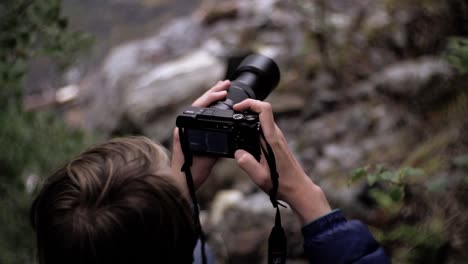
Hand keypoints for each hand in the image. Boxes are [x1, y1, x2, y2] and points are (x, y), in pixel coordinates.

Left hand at [171, 80, 229, 198]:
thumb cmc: (192, 173)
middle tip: (226, 83)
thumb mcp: (208, 158)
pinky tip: (218, 108)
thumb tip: (227, 134)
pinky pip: (201, 118)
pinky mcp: (190, 134)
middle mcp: (184, 126)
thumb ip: (217, 146)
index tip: (224, 92)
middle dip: (214, 93)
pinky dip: (210, 111)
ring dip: (212, 100)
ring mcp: (187, 130)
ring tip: (223, 90)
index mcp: (186, 128)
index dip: (213, 97)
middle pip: (200, 104)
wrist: (181, 183)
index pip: (199, 106)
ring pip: (200, 110)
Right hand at [233, 99, 330, 223]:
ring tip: (235, 125)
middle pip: (261, 112)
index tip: (237, 108)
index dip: (250, 103)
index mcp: (272, 140)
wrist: (298, 188)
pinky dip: (252, 128)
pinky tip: (244, 137)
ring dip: (249, 119)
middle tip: (232, 116)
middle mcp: (276, 135)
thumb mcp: (260, 177)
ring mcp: (277, 138)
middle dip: (246, 109)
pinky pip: (263, 129)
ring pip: (262, 120)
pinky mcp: (276, 143)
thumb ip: (247, 164)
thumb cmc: (282, 184)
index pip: (265, 110)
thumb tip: (237, 152)